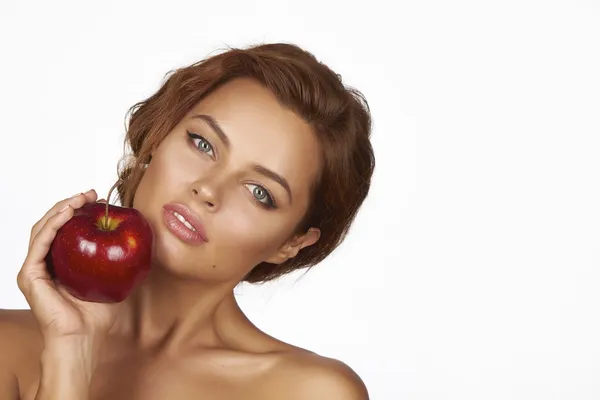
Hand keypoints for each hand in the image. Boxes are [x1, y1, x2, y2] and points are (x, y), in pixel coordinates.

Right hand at [17, 190, 122, 344]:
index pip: (67, 229)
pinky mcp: (29, 275)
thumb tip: (143, 237)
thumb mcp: (116, 278)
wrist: (85, 338)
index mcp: (63, 262)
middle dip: (70, 204)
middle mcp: (46, 262)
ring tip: (79, 198)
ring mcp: (35, 268)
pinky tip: (68, 213)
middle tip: (89, 193)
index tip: (98, 199)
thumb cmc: (100, 315)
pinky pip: (40, 242)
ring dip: (60, 208)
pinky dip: (53, 224)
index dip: (79, 210)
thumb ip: (122, 258)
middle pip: (53, 223)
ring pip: (44, 228)